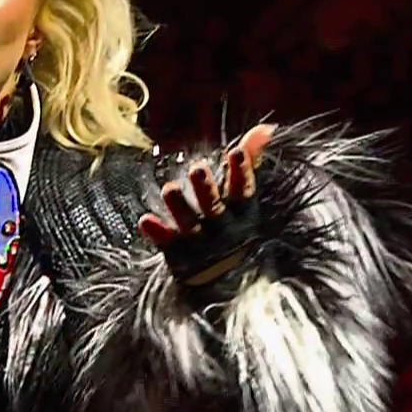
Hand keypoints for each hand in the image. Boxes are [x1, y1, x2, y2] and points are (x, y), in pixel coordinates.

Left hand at [138, 124, 275, 249]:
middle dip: (206, 189)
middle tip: (198, 169)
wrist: (228, 283)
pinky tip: (145, 220)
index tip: (235, 152)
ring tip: (169, 188)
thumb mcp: (243, 196)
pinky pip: (167, 243)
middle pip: (214, 207)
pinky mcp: (178, 254)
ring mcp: (200, 243)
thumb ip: (250, 160)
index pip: (243, 191)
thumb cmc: (235, 226)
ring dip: (179, 207)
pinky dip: (158, 233)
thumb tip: (266, 128)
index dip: (241, 172)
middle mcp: (222, 228)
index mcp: (241, 212)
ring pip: (189, 224)